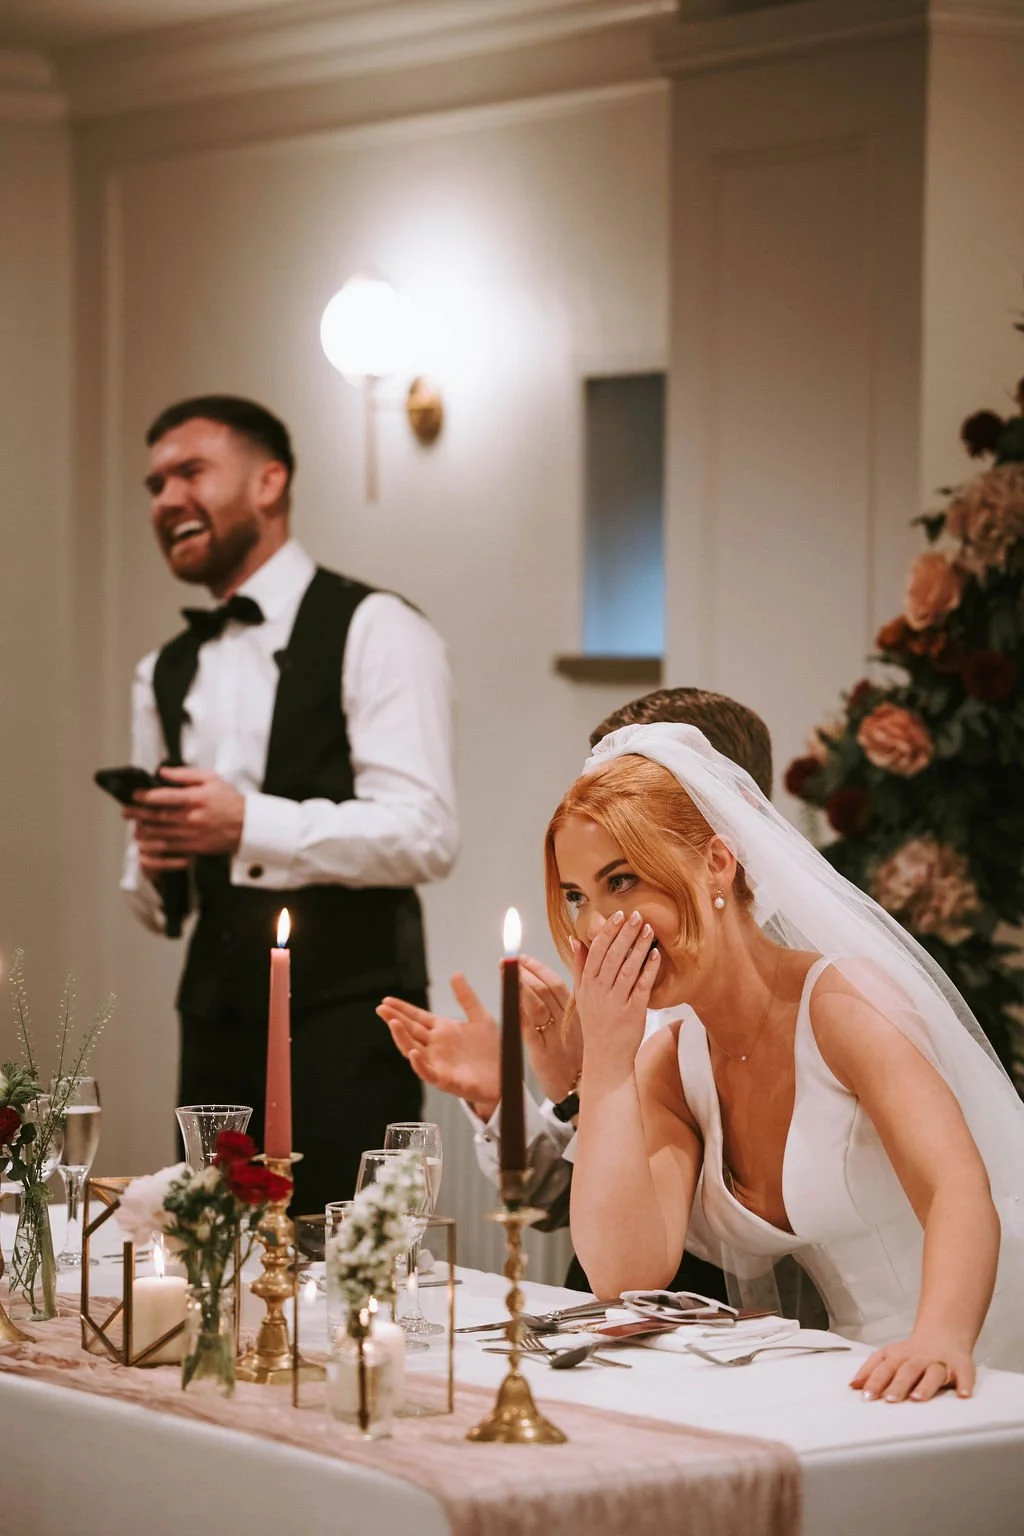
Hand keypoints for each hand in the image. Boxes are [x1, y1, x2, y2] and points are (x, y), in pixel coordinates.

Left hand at [124, 767, 245, 858]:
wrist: (246, 826)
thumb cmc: (229, 802)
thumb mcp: (211, 779)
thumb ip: (185, 774)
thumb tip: (164, 772)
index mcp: (196, 799)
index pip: (165, 797)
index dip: (146, 796)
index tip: (136, 795)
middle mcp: (192, 818)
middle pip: (158, 816)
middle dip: (138, 813)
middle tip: (126, 811)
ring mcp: (191, 835)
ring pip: (160, 834)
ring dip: (143, 830)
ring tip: (133, 825)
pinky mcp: (192, 848)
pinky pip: (168, 849)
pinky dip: (154, 846)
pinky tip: (146, 842)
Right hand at [377, 975, 499, 1119]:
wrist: (504, 1076)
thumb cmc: (490, 1050)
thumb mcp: (480, 1017)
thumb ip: (466, 997)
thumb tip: (456, 974)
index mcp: (442, 1030)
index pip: (417, 1017)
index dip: (402, 1009)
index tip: (386, 1000)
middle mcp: (436, 1046)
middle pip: (410, 1031)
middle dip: (394, 1019)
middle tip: (381, 1008)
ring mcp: (438, 1063)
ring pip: (413, 1050)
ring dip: (402, 1038)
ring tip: (393, 1023)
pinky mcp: (445, 1079)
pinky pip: (427, 1072)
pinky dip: (418, 1064)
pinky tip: (413, 1053)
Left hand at [519, 954, 580, 1103]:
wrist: (579, 1090)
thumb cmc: (578, 1057)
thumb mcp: (579, 1026)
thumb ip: (567, 1001)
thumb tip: (554, 978)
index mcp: (577, 1014)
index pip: (557, 983)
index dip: (538, 968)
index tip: (522, 957)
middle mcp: (568, 1023)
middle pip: (546, 990)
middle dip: (525, 971)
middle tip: (507, 960)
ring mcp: (556, 1038)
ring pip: (537, 1005)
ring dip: (519, 985)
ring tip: (504, 973)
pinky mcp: (544, 1054)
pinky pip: (529, 1028)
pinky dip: (518, 1011)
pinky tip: (507, 999)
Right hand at [572, 910, 659, 1072]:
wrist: (605, 1057)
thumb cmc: (595, 1023)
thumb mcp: (581, 994)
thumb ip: (579, 966)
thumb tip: (574, 939)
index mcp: (587, 984)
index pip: (596, 951)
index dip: (607, 931)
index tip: (618, 915)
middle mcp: (600, 991)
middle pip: (612, 956)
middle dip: (625, 933)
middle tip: (636, 915)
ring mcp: (616, 1001)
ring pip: (628, 968)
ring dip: (639, 947)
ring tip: (648, 929)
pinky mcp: (633, 1012)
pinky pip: (642, 986)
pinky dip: (649, 969)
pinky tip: (656, 955)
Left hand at [850, 1329, 974, 1401]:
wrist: (943, 1334)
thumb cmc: (913, 1352)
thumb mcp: (889, 1356)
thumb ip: (871, 1370)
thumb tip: (853, 1385)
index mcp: (899, 1356)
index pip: (885, 1368)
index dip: (875, 1381)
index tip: (867, 1396)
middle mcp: (919, 1359)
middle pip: (907, 1370)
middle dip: (898, 1384)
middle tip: (890, 1399)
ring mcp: (940, 1363)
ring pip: (933, 1373)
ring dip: (926, 1385)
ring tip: (918, 1398)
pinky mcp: (961, 1367)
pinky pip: (965, 1375)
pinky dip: (965, 1384)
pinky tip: (964, 1395)